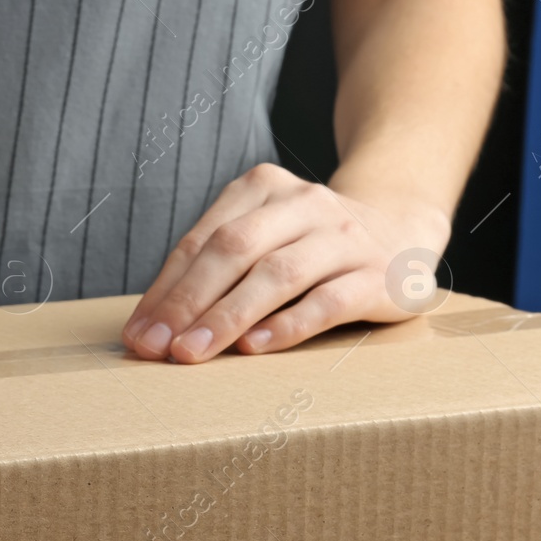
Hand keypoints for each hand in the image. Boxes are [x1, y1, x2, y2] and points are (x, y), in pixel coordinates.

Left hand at [121, 163, 451, 362]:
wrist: (403, 228)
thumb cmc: (308, 245)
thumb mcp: (261, 237)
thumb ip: (212, 269)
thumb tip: (151, 327)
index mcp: (263, 188)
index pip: (201, 241)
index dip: (164, 289)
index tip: (137, 333)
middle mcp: (305, 204)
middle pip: (234, 251)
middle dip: (186, 302)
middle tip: (154, 347)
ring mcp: (345, 238)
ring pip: (277, 275)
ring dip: (227, 317)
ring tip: (191, 352)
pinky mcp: (379, 276)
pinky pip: (328, 301)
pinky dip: (287, 325)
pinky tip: (254, 347)